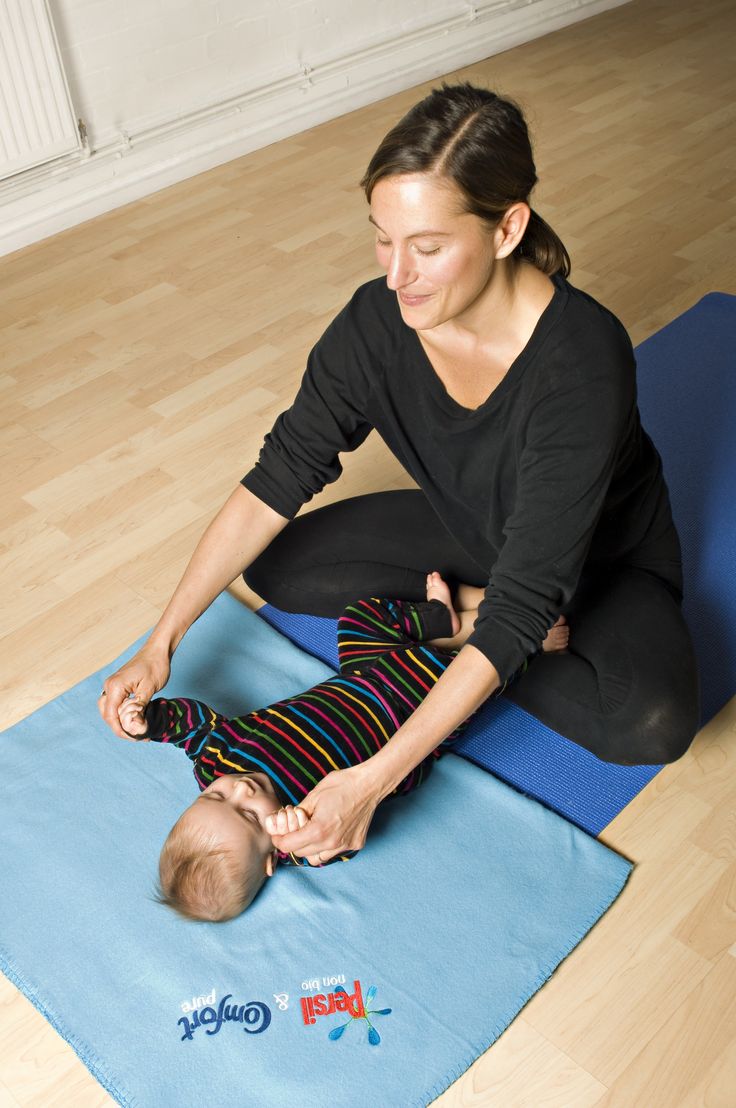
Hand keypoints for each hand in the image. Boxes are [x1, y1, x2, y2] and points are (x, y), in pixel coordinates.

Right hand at [98, 646, 169, 737]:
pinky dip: (122, 714)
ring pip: (109, 710)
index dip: (121, 730)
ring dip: (120, 722)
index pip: (111, 716)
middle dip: (120, 729)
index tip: (135, 738)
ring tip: (136, 732)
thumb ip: (139, 707)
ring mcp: (112, 686)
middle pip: (107, 715)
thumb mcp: (149, 688)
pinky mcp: (118, 686)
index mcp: (115, 687)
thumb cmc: (155, 665)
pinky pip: (115, 704)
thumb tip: (134, 726)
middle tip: (137, 737)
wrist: (157, 650)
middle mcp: (109, 686)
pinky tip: (134, 720)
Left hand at [265, 766, 379, 865]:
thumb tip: (286, 822)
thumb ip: (298, 813)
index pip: (289, 845)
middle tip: (293, 831)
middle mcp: (331, 843)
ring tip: (311, 834)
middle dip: (293, 843)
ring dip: (310, 849)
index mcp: (318, 830)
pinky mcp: (355, 844)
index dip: (279, 840)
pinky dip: (328, 846)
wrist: (369, 784)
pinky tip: (329, 832)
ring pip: (318, 858)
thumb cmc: (341, 785)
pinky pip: (335, 852)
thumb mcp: (313, 795)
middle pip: (301, 854)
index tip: (277, 835)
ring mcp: (345, 846)